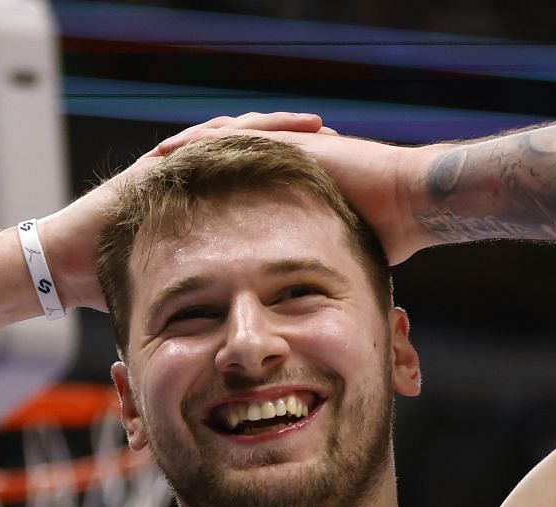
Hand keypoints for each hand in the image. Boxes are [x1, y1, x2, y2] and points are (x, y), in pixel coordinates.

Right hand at [32, 112, 334, 311]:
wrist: (68, 265)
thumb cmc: (123, 281)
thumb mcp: (185, 289)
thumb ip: (219, 297)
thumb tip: (259, 332)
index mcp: (209, 208)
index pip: (264, 182)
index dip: (302, 178)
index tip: (344, 180)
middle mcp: (194, 181)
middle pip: (256, 152)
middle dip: (298, 146)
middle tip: (342, 143)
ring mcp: (173, 168)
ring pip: (233, 138)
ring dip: (273, 131)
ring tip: (314, 128)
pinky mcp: (153, 166)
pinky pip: (197, 143)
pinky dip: (228, 137)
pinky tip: (257, 131)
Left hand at [151, 122, 431, 265]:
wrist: (410, 204)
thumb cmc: (386, 237)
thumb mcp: (333, 259)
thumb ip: (312, 275)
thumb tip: (300, 321)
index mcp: (288, 193)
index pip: (233, 197)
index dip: (201, 208)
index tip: (167, 225)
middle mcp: (282, 166)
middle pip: (220, 168)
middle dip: (183, 179)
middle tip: (144, 193)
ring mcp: (285, 149)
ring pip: (221, 147)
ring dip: (182, 157)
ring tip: (148, 168)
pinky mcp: (289, 140)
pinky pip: (236, 136)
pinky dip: (202, 142)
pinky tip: (173, 150)